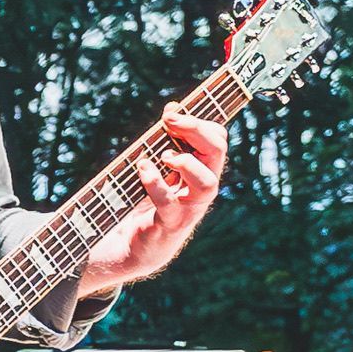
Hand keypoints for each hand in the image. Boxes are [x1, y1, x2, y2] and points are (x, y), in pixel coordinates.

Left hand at [84, 107, 225, 289]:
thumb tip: (173, 106)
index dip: (199, 121)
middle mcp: (202, 188)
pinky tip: (143, 169)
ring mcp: (190, 208)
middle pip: (217, 153)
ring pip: (207, 183)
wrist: (136, 245)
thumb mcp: (159, 165)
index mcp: (202, 169)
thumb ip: (168, 138)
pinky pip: (169, 204)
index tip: (171, 113)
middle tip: (171, 121)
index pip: (217, 139)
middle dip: (197, 131)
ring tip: (165, 156)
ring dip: (187, 163)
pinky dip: (156, 184)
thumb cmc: (150, 201)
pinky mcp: (170, 224)